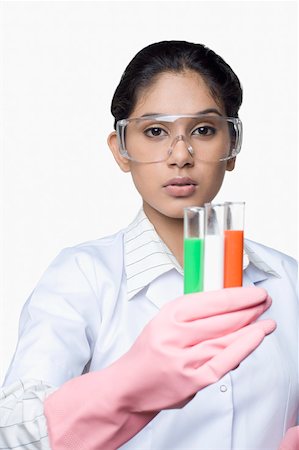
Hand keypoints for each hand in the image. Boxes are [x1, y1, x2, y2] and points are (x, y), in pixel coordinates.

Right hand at [117, 286, 274, 411]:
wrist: (129, 386)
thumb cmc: (150, 351)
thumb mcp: (164, 322)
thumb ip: (193, 314)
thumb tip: (230, 305)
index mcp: (167, 316)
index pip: (210, 301)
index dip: (238, 296)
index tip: (254, 293)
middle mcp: (173, 335)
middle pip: (220, 319)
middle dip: (249, 309)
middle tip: (264, 303)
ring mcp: (182, 360)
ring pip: (224, 339)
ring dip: (251, 328)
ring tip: (267, 322)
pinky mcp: (190, 381)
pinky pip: (223, 362)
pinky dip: (242, 349)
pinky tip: (256, 338)